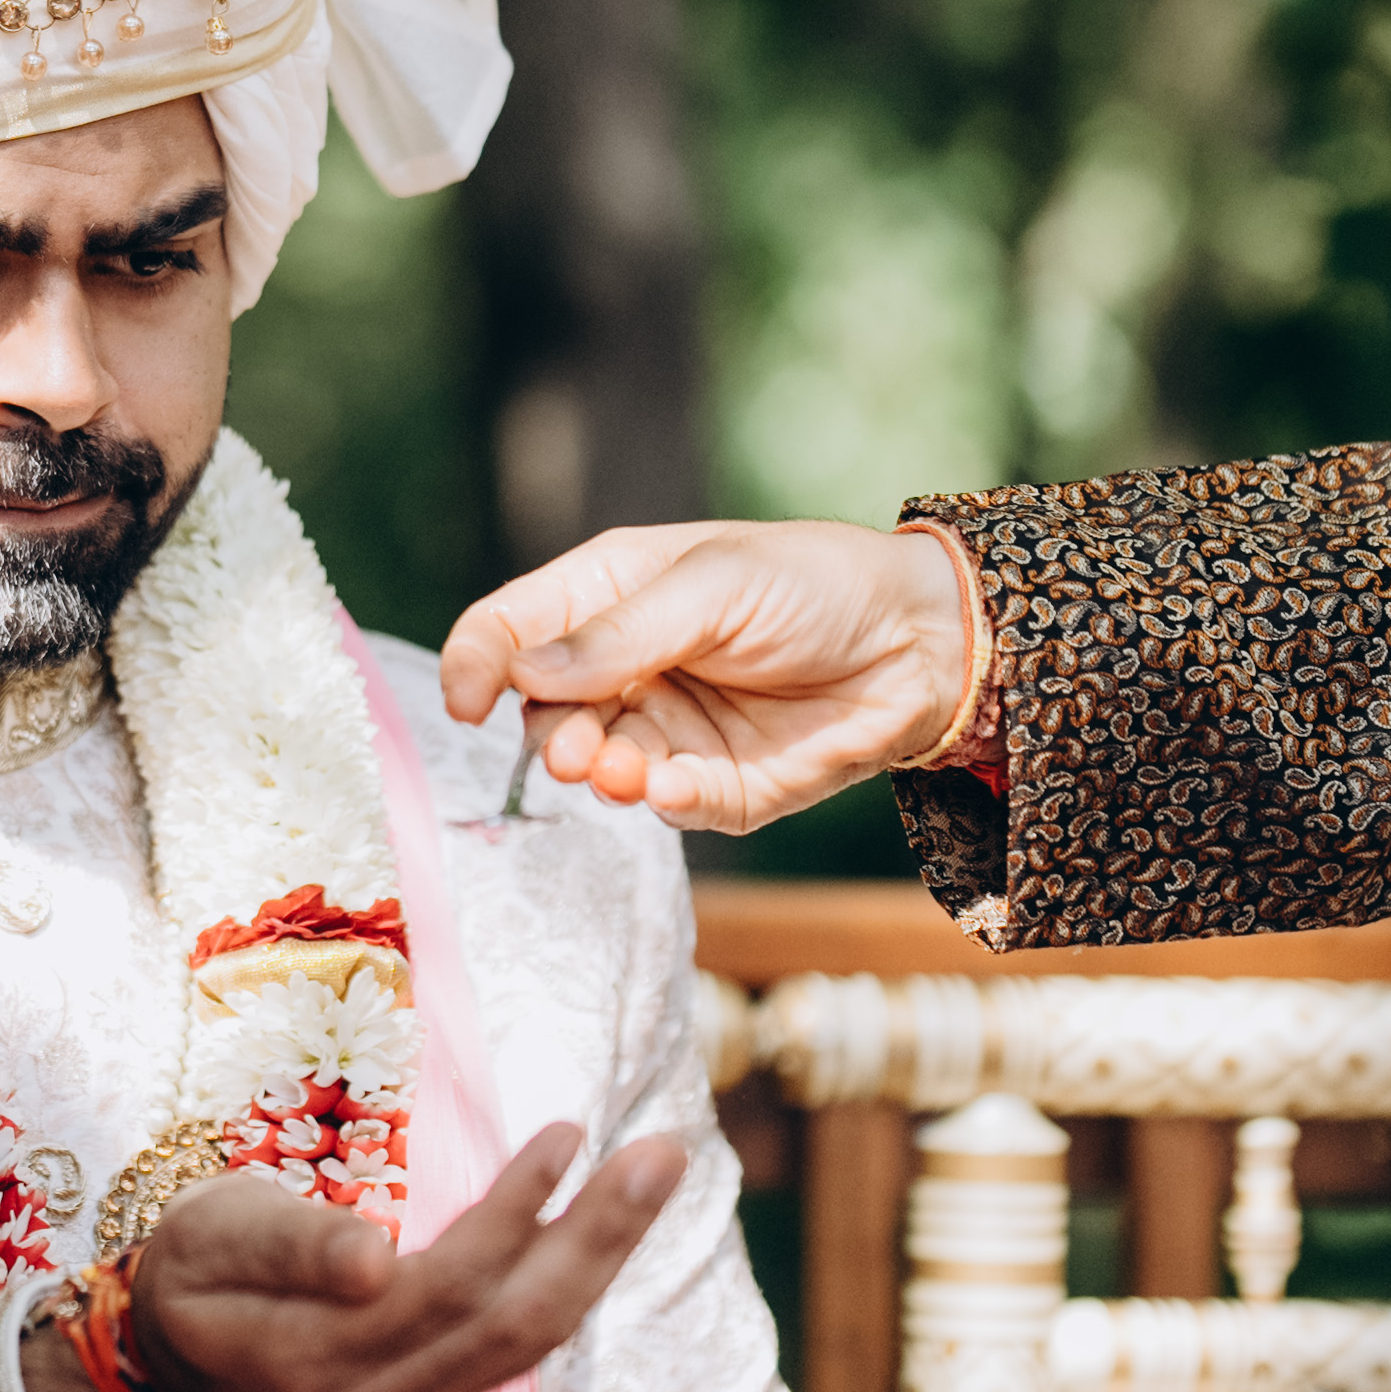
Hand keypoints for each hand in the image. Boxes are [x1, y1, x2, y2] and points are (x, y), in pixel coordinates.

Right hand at [25, 1127, 691, 1391]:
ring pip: (531, 1339)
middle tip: (664, 1152)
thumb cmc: (196, 1269)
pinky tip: (612, 1223)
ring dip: (604, 1255)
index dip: (509, 1216)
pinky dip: (574, 1278)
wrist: (180, 1357)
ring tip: (658, 1168)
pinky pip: (521, 1343)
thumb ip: (291, 1248)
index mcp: (317, 1356)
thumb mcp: (214, 1237)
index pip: (441, 1291)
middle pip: (512, 1323)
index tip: (564, 1132)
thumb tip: (376, 1261)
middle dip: (596, 1237)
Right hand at [440, 521, 973, 835]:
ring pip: (603, 768)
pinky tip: (672, 789)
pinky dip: (662, 802)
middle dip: (553, 734)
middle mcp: (629, 667)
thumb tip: (523, 674)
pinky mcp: (719, 787)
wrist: (922, 643)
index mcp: (611, 595)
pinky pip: (670, 806)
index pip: (512, 631)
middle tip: (575, 747)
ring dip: (603, 773)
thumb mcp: (714, 585)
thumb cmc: (816, 585)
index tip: (468, 703)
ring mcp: (670, 731)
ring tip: (624, 769)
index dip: (476, 664)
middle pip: (547, 712)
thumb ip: (620, 633)